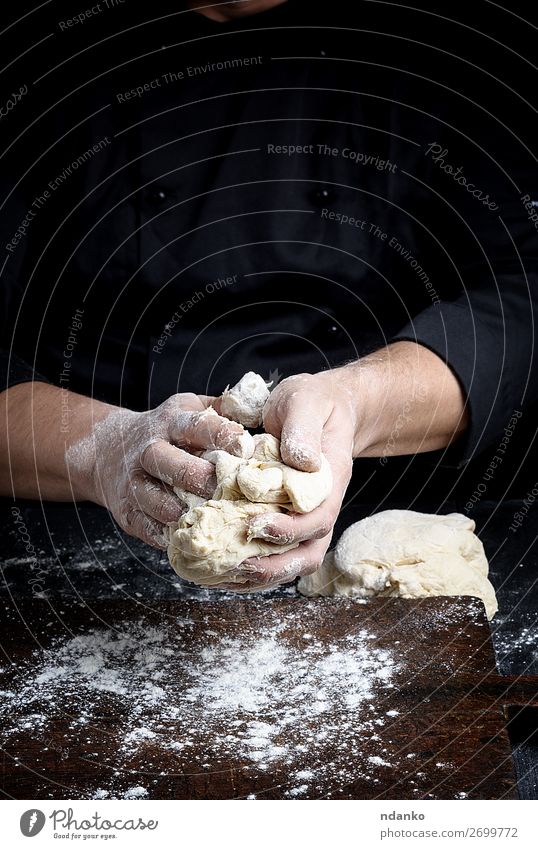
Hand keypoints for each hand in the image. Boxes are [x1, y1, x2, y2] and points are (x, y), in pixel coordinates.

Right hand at [67, 393, 251, 548]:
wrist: (109, 450)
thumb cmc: (167, 431)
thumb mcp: (190, 408)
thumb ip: (223, 409)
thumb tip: (261, 408)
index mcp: (172, 422)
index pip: (196, 426)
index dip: (221, 435)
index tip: (244, 448)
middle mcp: (149, 449)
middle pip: (171, 463)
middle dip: (198, 477)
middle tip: (225, 489)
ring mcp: (134, 481)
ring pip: (154, 498)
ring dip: (180, 510)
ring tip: (205, 519)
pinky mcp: (127, 509)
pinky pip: (145, 525)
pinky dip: (165, 534)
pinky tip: (187, 538)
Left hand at [230, 372, 357, 590]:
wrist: (319, 408)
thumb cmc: (312, 404)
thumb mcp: (307, 404)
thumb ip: (303, 429)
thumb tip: (302, 461)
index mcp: (329, 481)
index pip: (318, 518)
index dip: (290, 530)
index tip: (256, 526)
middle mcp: (320, 506)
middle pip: (308, 553)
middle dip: (274, 566)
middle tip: (237, 564)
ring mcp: (303, 517)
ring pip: (291, 561)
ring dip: (259, 575)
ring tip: (222, 574)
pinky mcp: (284, 519)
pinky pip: (273, 553)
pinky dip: (249, 566)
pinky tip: (220, 567)